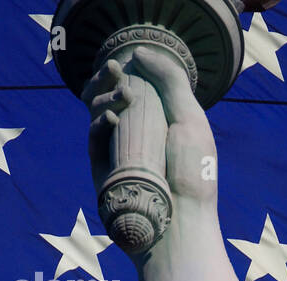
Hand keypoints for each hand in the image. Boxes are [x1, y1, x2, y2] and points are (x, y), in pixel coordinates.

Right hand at [81, 48, 218, 209]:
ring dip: (104, 95)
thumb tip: (140, 52)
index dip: (128, 71)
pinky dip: (99, 123)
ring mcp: (119, 152)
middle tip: (115, 68)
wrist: (181, 222)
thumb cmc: (192, 175)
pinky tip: (111, 118)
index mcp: (161, 123)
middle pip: (110, 96)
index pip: (137, 88)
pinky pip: (94, 139)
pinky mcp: (103, 169)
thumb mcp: (190, 119)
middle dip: (108, 78)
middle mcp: (138, 136)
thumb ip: (171, 82)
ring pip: (97, 112)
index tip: (127, 60)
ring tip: (124, 93)